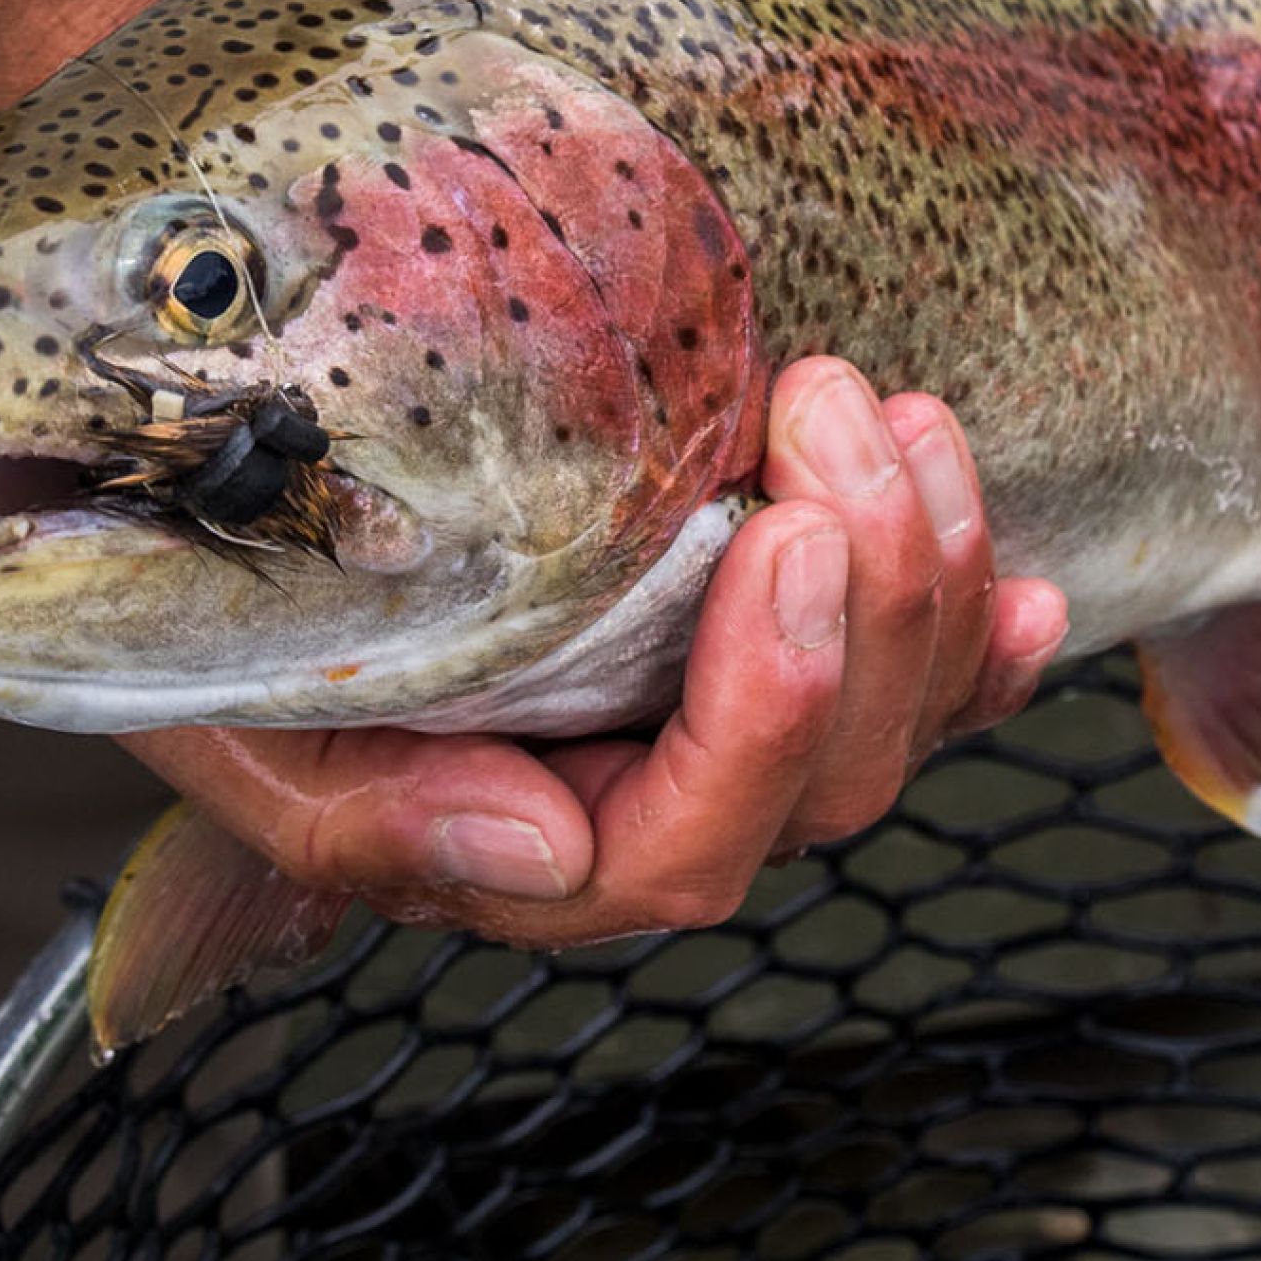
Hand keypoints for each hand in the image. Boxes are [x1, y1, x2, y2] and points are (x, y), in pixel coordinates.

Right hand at [121, 358, 1067, 948]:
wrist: (235, 505)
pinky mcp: (771, 660)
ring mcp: (720, 737)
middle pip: (823, 784)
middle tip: (838, 411)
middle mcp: (640, 810)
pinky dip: (981, 644)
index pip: (681, 849)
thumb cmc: (232, 604)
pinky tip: (1028, 596)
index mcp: (520, 847)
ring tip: (909, 424)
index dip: (762, 712)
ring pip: (889, 728)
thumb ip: (376, 815)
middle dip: (868, 596)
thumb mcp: (251, 711)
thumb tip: (536, 842)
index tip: (779, 534)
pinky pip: (916, 692)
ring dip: (931, 579)